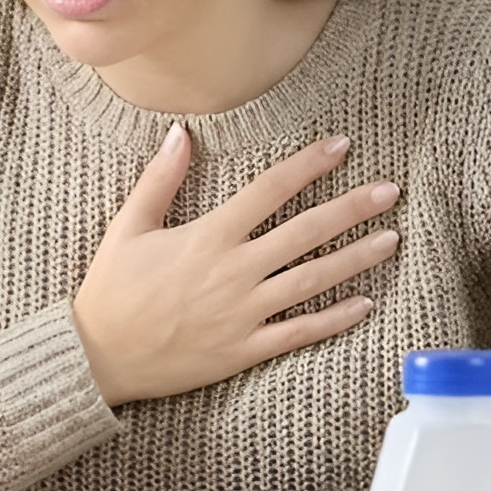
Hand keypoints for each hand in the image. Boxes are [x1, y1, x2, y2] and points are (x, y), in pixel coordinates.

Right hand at [72, 125, 398, 405]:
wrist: (99, 358)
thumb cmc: (111, 290)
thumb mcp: (129, 226)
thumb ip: (161, 178)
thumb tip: (182, 132)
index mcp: (208, 237)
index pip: (270, 191)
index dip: (308, 166)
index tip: (341, 146)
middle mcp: (234, 272)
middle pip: (305, 233)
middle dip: (352, 208)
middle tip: (390, 191)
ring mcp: (244, 313)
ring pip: (313, 281)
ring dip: (356, 259)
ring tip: (391, 239)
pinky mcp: (245, 350)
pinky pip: (299, 333)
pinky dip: (334, 319)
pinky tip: (365, 303)